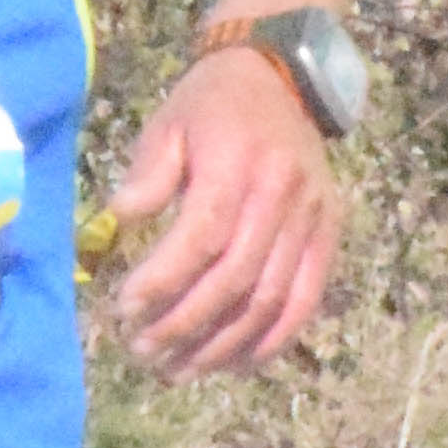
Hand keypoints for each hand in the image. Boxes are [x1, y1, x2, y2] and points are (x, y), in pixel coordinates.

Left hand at [98, 49, 340, 377]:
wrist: (279, 75)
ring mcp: (313, 219)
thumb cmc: (210, 104)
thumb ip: (147, 174)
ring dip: (222, 346)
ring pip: (270, 300)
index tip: (125, 308)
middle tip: (141, 351)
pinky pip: (305, 302)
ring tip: (177, 371)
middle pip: (235, 279)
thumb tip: (118, 222)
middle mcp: (283, 196)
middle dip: (185, 324)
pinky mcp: (329, 235)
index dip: (164, 280)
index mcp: (239, 164)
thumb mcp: (167, 123)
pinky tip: (234, 365)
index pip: (203, 237)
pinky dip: (271, 341)